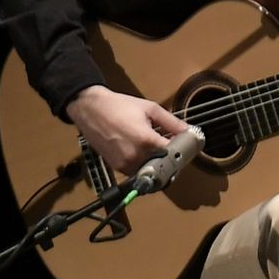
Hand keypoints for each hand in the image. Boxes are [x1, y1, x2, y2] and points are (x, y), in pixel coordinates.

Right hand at [65, 85, 189, 175]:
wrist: (89, 109)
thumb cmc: (119, 106)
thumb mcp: (150, 109)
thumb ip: (172, 122)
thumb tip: (188, 131)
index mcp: (146, 141)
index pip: (174, 154)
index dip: (182, 151)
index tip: (186, 147)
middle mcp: (136, 156)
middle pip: (164, 166)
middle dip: (172, 160)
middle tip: (175, 151)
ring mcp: (125, 164)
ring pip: (151, 171)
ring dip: (158, 165)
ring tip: (159, 151)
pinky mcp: (117, 168)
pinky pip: (138, 172)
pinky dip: (145, 166)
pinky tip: (145, 153)